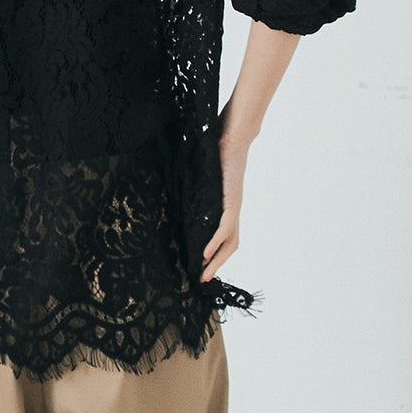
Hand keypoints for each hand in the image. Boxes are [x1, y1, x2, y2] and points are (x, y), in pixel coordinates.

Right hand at [200, 123, 251, 281]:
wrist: (234, 133)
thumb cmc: (219, 147)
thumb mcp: (203, 172)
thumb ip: (196, 183)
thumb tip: (177, 185)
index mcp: (226, 204)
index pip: (225, 235)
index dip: (215, 253)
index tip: (200, 266)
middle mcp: (233, 208)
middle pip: (230, 244)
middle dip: (217, 264)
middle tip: (202, 280)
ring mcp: (233, 205)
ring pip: (230, 241)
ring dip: (217, 261)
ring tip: (204, 274)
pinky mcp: (231, 199)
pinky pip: (225, 228)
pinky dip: (216, 243)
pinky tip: (205, 254)